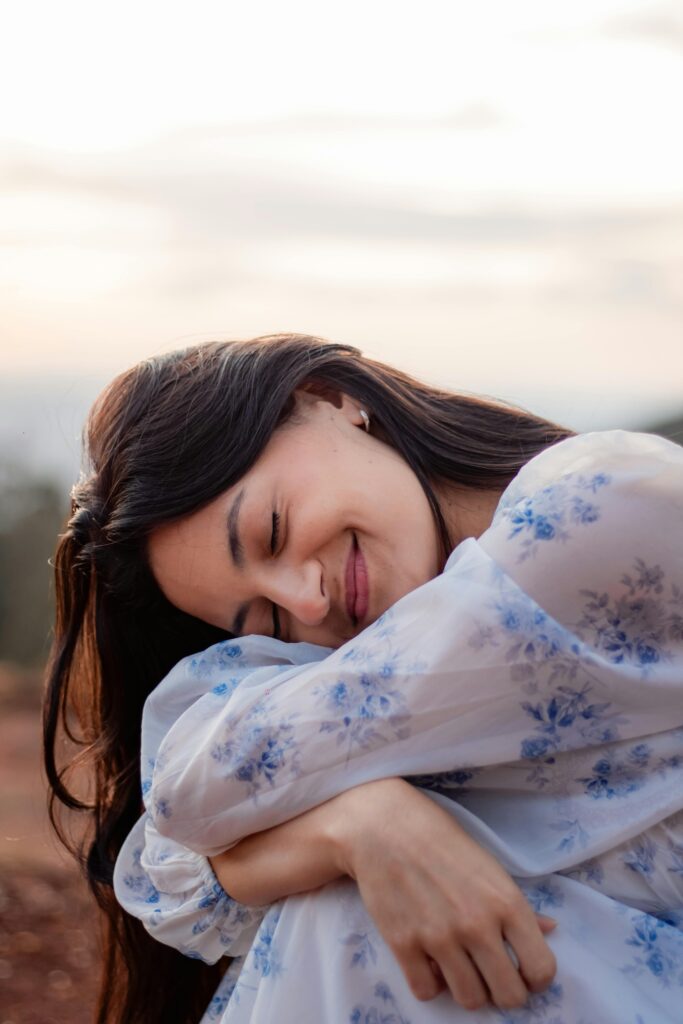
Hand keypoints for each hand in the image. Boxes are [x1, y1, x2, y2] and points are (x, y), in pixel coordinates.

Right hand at [330, 777, 556, 1010]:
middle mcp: (477, 924)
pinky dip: (430, 983)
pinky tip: (430, 962)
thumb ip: (520, 906)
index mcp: (506, 903)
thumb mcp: (489, 867)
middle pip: (509, 996)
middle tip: (491, 976)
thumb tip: (551, 930)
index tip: (524, 973)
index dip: (536, 980)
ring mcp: (439, 937)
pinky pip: (427, 992)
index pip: (541, 970)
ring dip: (468, 989)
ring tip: (461, 968)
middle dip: (504, 992)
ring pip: (470, 1001)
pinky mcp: (403, 944)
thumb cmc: (442, 842)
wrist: (385, 826)